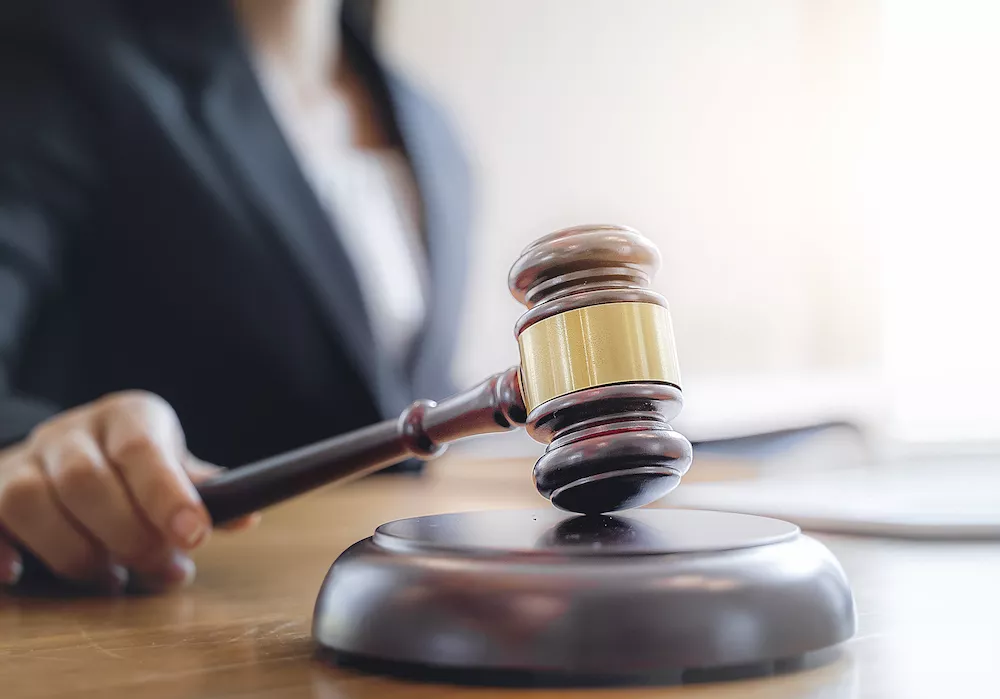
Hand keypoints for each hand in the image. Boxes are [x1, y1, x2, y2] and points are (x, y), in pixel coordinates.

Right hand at [0, 391, 257, 591]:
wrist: (69, 448)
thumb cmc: (135, 466)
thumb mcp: (173, 464)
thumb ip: (203, 489)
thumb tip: (246, 514)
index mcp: (126, 417)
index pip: (142, 449)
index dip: (167, 495)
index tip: (195, 536)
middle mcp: (70, 432)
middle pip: (85, 480)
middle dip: (128, 536)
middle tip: (164, 570)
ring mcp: (23, 461)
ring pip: (29, 501)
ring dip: (73, 552)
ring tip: (111, 579)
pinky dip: (2, 551)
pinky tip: (24, 574)